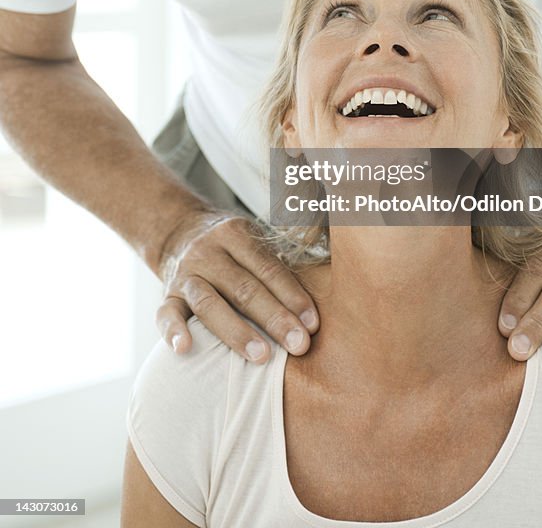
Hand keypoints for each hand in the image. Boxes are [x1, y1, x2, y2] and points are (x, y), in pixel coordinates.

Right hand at [155, 210, 318, 361]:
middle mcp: (209, 252)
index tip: (313, 323)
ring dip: (236, 331)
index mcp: (237, 234)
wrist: (180, 232)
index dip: (292, 295)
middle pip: (243, 287)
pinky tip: (185, 349)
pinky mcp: (167, 295)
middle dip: (274, 318)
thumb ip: (281, 259)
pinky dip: (173, 331)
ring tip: (261, 356)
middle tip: (299, 345)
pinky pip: (165, 313)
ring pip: (209, 303)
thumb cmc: (233, 247)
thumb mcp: (254, 237)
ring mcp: (186, 274)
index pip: (268, 267)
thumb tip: (329, 283)